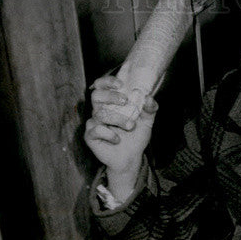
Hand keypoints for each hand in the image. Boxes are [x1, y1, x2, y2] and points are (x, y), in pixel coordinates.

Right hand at [84, 74, 157, 198]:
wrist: (131, 158)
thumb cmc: (135, 137)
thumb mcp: (147, 122)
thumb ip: (150, 109)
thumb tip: (149, 98)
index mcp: (110, 103)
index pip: (102, 86)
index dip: (107, 81)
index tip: (120, 84)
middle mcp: (100, 111)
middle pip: (96, 96)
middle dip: (110, 96)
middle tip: (125, 101)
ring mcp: (94, 123)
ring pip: (100, 114)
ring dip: (117, 119)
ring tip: (131, 126)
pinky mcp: (90, 136)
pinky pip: (96, 130)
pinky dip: (109, 133)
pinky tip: (117, 139)